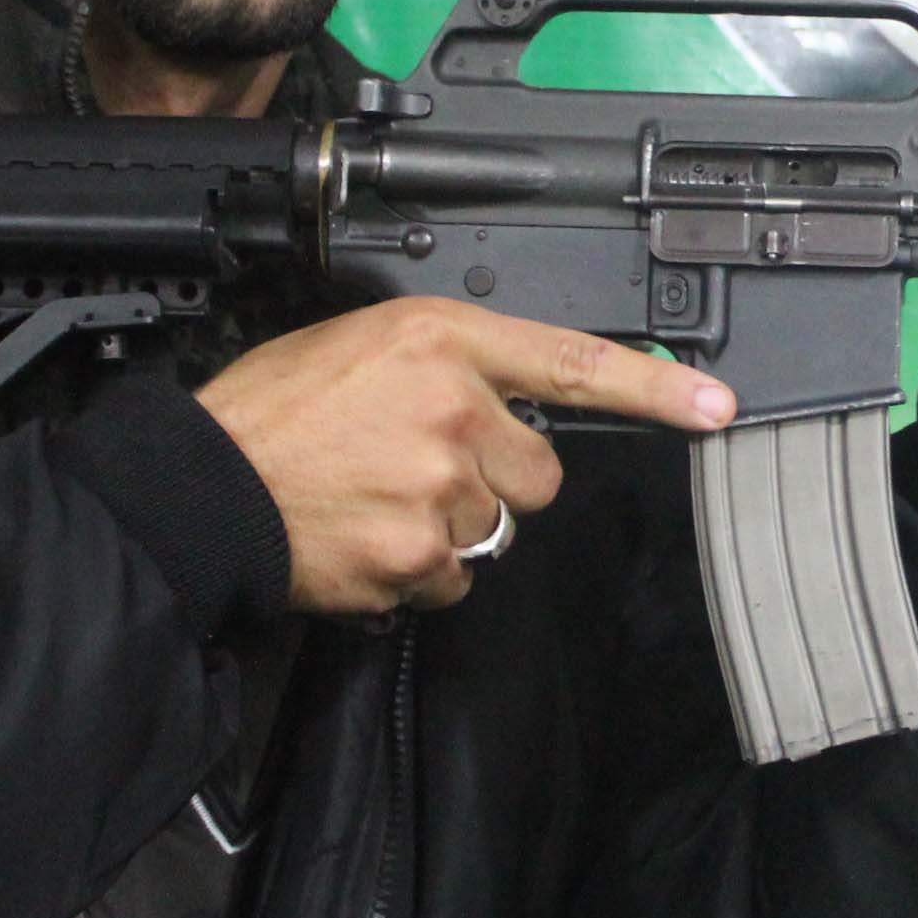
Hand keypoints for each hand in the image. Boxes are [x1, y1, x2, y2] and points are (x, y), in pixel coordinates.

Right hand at [195, 298, 735, 611]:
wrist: (202, 485)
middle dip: (496, 479)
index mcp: (440, 340)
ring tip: (375, 501)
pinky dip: (415, 571)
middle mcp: (452, 408)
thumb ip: (449, 366)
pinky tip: (365, 539)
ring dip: (450, 526)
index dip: (655, 387)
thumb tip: (508, 404)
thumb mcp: (362, 345)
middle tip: (421, 469)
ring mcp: (439, 487)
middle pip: (539, 470)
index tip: (716, 405)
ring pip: (494, 528)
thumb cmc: (270, 412)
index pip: (573, 362)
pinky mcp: (418, 554)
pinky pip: (454, 578)